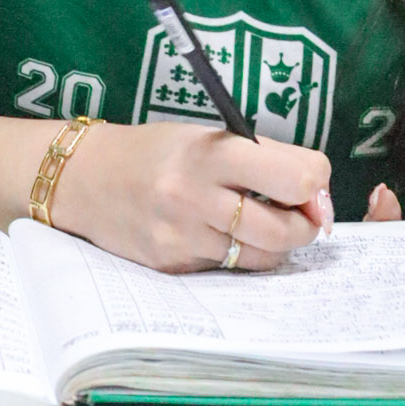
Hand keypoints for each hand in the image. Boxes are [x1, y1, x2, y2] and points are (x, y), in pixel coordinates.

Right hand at [54, 121, 332, 272]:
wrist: (87, 178)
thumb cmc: (159, 151)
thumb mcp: (210, 136)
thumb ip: (266, 159)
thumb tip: (317, 195)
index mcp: (212, 152)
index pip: (295, 177)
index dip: (315, 185)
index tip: (311, 186)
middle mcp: (195, 196)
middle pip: (285, 229)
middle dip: (305, 225)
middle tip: (301, 215)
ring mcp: (182, 236)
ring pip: (261, 257)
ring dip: (275, 244)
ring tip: (259, 223)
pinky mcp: (173, 265)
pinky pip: (228, 268)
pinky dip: (237, 254)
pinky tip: (218, 234)